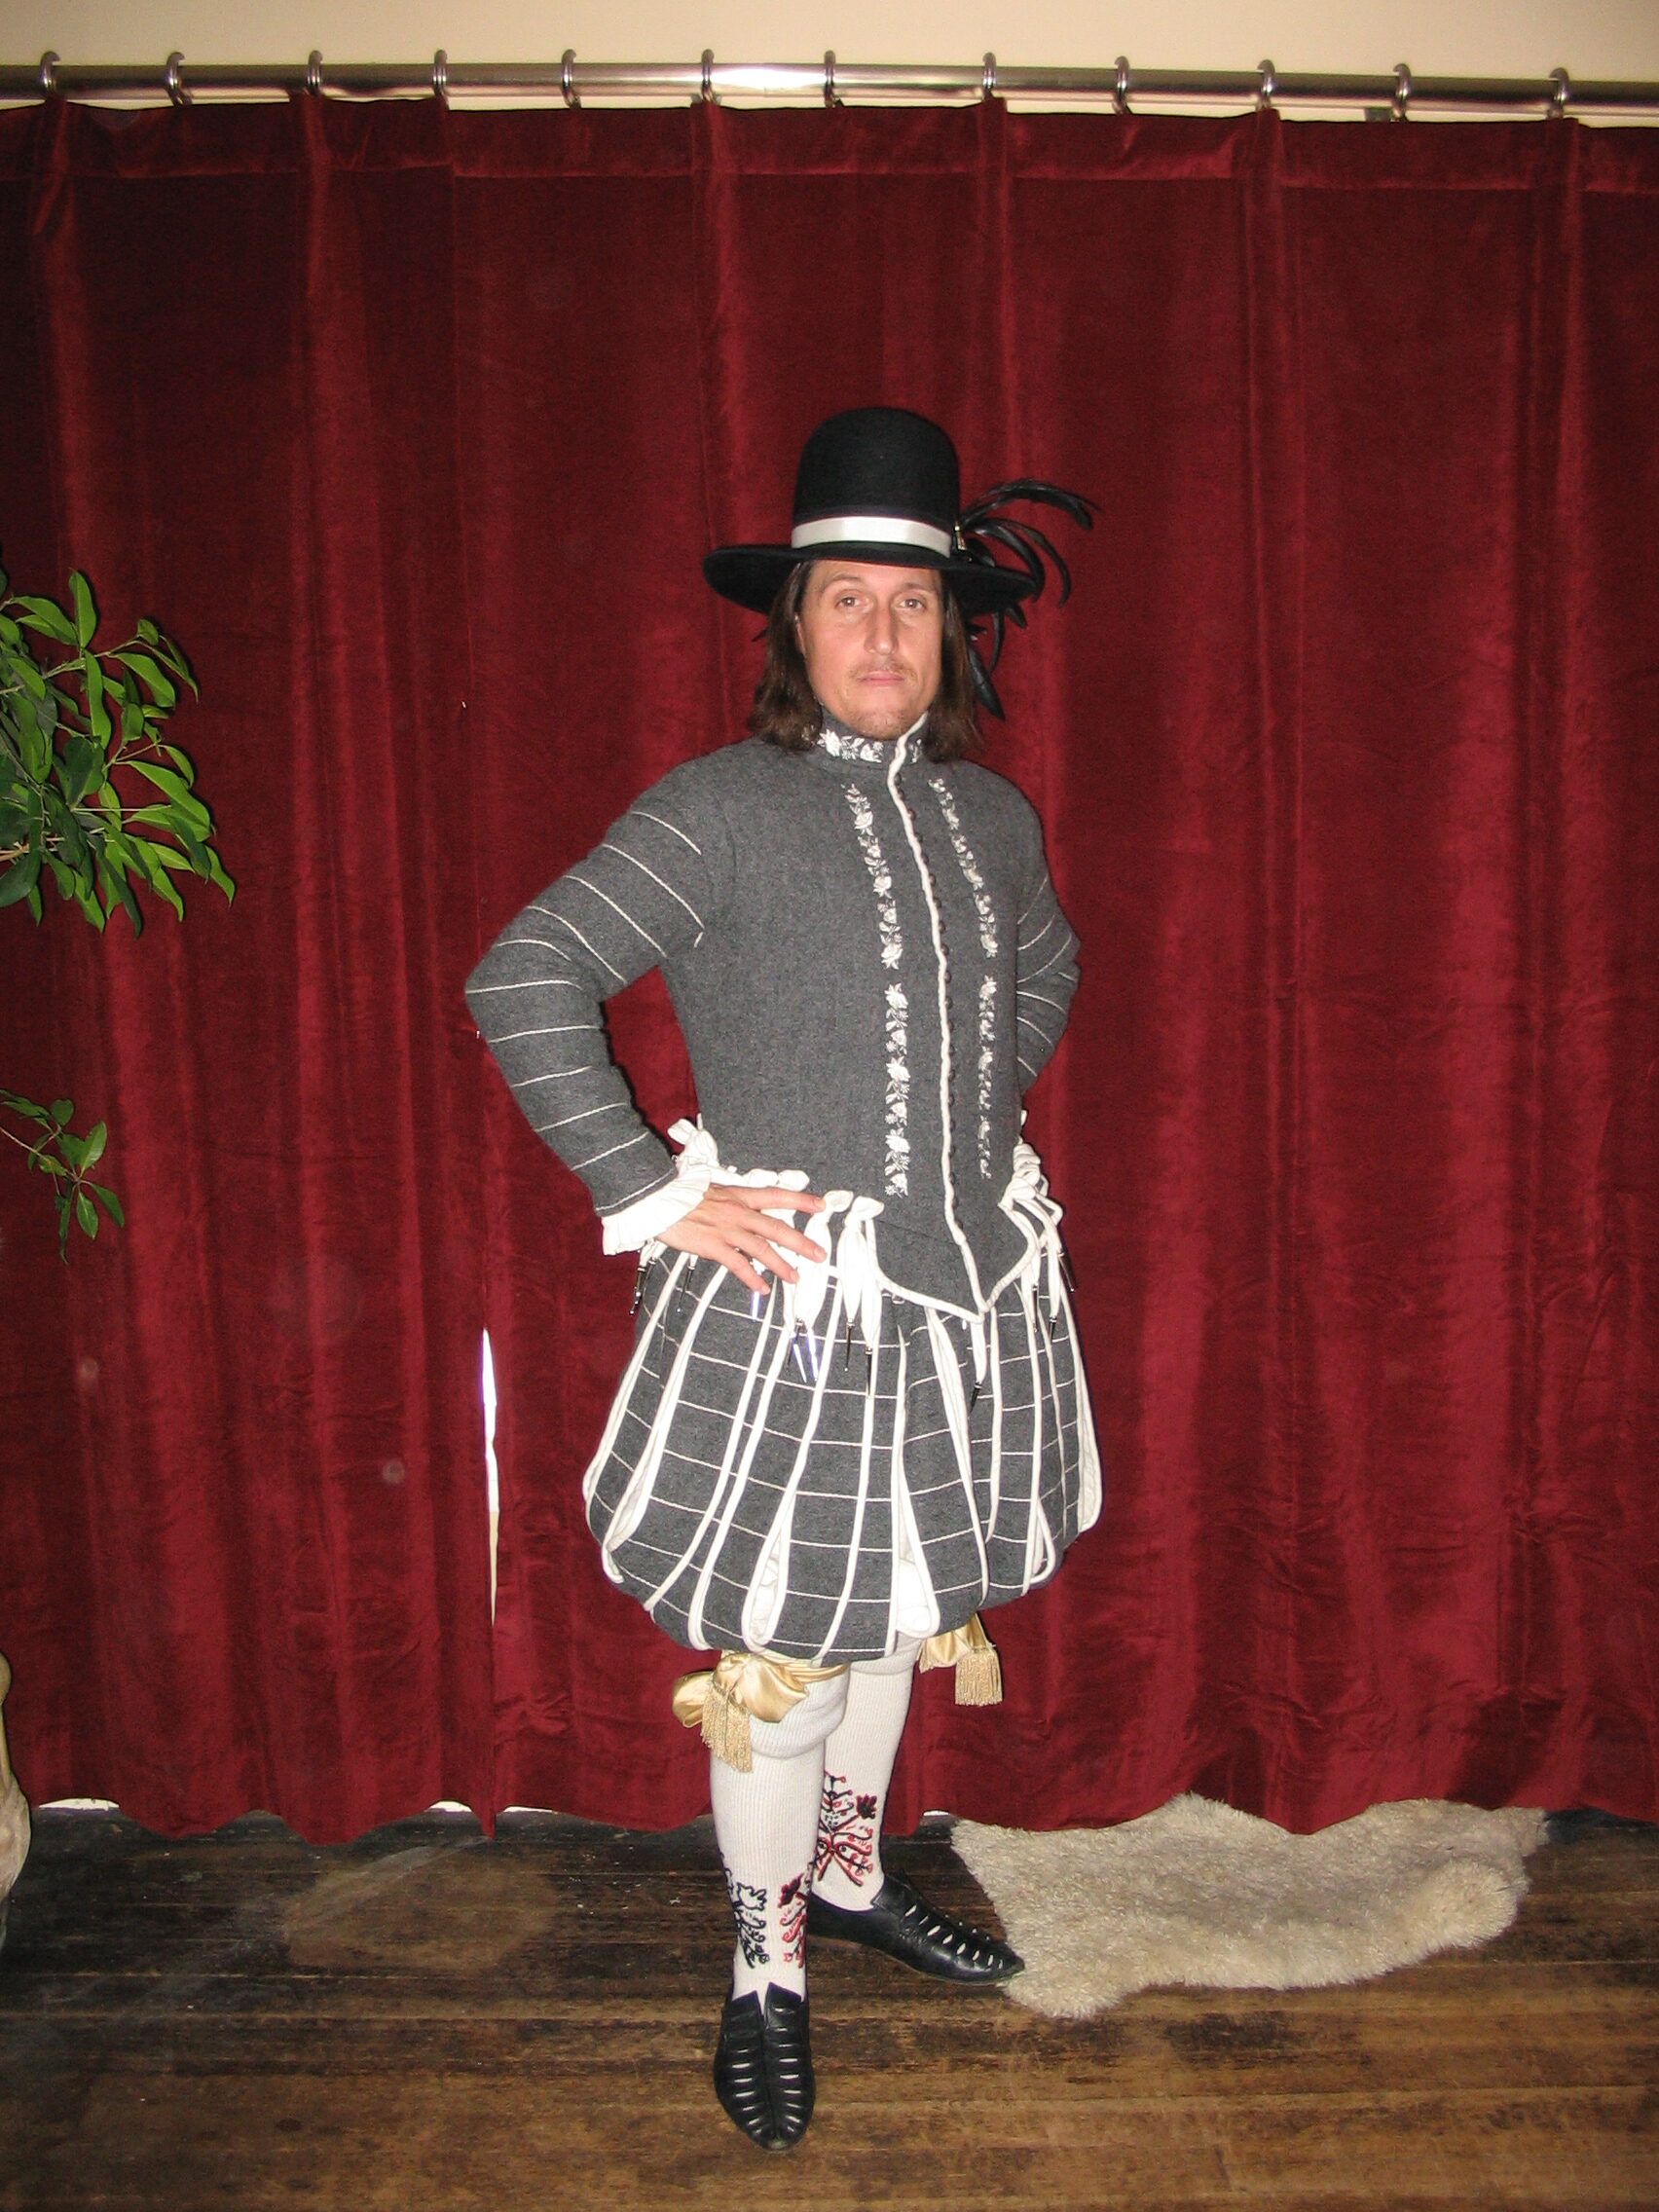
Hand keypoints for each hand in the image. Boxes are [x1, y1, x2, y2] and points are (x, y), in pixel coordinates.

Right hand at [657, 1184, 825, 1295]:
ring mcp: (727, 1229)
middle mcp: (738, 1211)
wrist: (658, 1197)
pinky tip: (761, 1288)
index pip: (776, 1195)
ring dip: (781, 1264)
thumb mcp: (711, 1190)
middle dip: (800, 1241)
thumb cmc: (680, 1194)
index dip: (800, 1200)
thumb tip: (742, 1210)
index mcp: (738, 1196)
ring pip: (762, 1248)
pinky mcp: (713, 1245)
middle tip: (818, 1253)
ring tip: (795, 1277)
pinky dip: (752, 1278)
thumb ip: (729, 1201)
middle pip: (777, 1227)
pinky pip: (738, 1264)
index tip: (820, 1204)